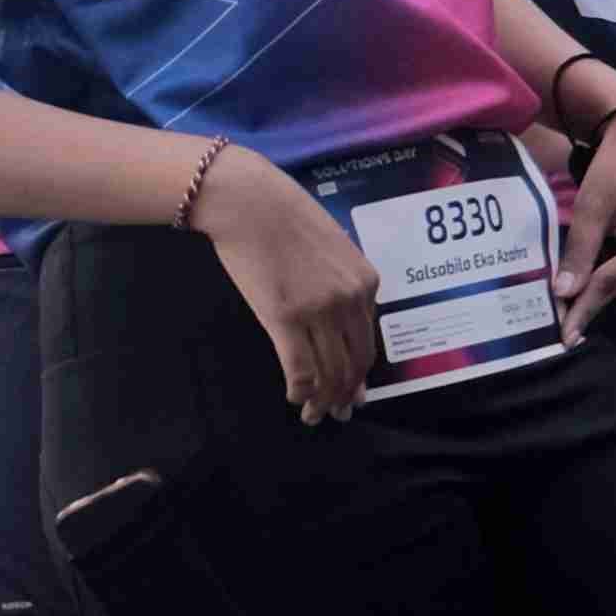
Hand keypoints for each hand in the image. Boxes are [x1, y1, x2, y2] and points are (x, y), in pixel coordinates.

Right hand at [192, 144, 383, 427]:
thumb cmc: (282, 214)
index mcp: (366, 281)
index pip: (368, 342)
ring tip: (313, 415)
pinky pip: (300, 368)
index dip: (360, 375)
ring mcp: (319, 309)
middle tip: (336, 413)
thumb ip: (343, 281)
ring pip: (330, 371)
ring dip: (322, 400)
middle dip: (345, 394)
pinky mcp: (285, 317)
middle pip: (354, 363)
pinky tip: (295, 398)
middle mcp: (349, 299)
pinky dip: (300, 390)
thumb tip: (341, 320)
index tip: (353, 392)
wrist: (247, 200)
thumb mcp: (332, 245)